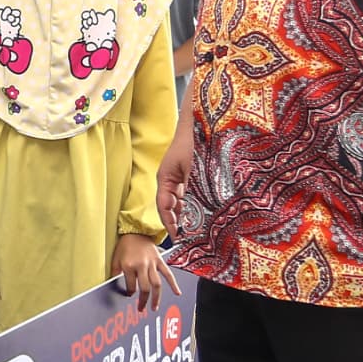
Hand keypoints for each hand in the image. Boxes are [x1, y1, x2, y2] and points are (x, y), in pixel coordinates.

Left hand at [113, 232, 165, 313]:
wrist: (136, 230)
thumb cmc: (125, 244)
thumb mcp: (115, 258)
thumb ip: (115, 272)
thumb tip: (114, 284)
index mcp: (129, 266)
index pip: (130, 286)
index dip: (130, 293)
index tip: (130, 296)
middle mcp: (141, 266)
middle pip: (145, 288)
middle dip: (143, 301)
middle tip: (141, 309)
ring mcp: (152, 264)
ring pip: (156, 284)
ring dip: (156, 298)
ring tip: (154, 307)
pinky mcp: (160, 260)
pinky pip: (168, 274)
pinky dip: (173, 284)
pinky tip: (177, 293)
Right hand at [155, 121, 195, 236]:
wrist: (199, 124)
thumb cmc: (192, 143)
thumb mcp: (193, 170)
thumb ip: (192, 190)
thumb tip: (196, 212)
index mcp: (165, 179)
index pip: (164, 206)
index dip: (169, 223)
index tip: (177, 236)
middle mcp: (169, 179)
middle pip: (169, 206)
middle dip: (176, 222)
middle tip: (186, 238)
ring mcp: (177, 176)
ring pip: (178, 200)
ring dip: (184, 214)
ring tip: (193, 229)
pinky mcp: (186, 173)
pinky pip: (185, 193)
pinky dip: (190, 204)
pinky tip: (198, 211)